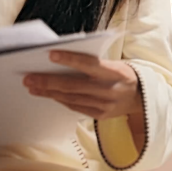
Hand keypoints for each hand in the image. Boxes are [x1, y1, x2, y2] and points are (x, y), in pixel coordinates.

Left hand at [24, 52, 140, 119]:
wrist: (143, 98)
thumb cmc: (123, 75)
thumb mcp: (116, 64)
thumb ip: (93, 63)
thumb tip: (62, 60)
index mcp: (116, 73)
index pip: (90, 64)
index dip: (70, 59)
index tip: (50, 54)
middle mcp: (111, 90)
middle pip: (74, 85)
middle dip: (49, 81)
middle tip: (28, 77)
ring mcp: (106, 105)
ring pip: (71, 98)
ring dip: (49, 92)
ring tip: (32, 86)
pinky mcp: (101, 116)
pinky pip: (75, 107)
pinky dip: (60, 100)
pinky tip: (48, 94)